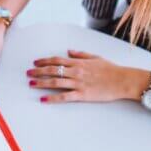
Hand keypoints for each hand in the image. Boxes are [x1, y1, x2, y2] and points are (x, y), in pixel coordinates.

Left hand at [26, 50, 149, 103]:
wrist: (122, 80)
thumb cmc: (111, 69)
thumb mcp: (96, 57)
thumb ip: (81, 54)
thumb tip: (69, 51)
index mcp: (79, 62)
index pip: (57, 60)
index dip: (44, 61)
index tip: (35, 62)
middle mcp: (76, 71)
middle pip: (52, 70)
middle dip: (38, 71)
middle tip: (28, 73)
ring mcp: (78, 83)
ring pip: (55, 81)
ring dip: (41, 82)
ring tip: (31, 84)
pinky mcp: (82, 94)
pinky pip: (64, 96)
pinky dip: (52, 98)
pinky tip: (43, 99)